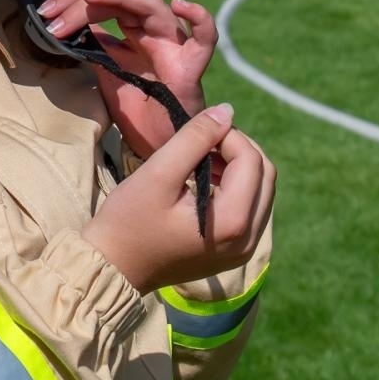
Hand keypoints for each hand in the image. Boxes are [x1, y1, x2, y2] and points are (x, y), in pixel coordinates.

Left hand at [37, 0, 216, 157]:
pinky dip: (199, 17)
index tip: (44, 13)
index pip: (103, 2)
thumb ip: (93, 48)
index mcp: (132, 32)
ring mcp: (172, 45)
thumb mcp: (105, 73)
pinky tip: (180, 5)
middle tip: (52, 13)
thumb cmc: (138, 110)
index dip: (72, 2)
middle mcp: (152, 31)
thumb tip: (62, 25)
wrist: (159, 145)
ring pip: (152, 5)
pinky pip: (206, 37)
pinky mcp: (192, 65)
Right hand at [83, 104, 274, 294]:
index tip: (198, 129)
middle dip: (239, 148)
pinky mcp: (235, 253)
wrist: (112, 268)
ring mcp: (244, 250)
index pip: (251, 161)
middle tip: (204, 140)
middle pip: (266, 176)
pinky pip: (251, 210)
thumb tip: (227, 110)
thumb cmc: (129, 221)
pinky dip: (236, 188)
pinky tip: (205, 180)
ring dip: (239, 167)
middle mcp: (248, 240)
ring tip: (203, 157)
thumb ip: (195, 138)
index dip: (229, 135)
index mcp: (232, 222)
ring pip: (262, 192)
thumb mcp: (159, 172)